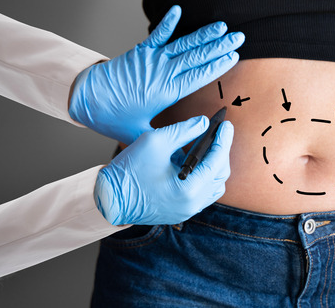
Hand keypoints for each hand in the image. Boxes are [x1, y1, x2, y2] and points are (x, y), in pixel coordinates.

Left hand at [68, 5, 243, 143]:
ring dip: (203, 35)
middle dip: (220, 46)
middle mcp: (162, 72)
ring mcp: (151, 59)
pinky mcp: (140, 52)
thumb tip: (188, 146)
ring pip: (183, 44)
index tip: (234, 56)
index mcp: (166, 91)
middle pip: (197, 56)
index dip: (218, 65)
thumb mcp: (142, 134)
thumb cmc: (113, 118)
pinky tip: (178, 10)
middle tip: (240, 38)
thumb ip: (167, 137)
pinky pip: (157, 35)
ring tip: (222, 26)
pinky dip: (167, 22)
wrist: (85, 99)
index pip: (199, 76)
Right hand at [94, 116, 232, 225]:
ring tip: (209, 146)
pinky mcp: (180, 211)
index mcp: (189, 188)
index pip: (217, 161)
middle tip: (220, 132)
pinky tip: (196, 162)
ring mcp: (187, 210)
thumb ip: (184, 130)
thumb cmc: (128, 170)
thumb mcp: (155, 141)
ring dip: (215, 165)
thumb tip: (204, 123)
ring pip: (214, 186)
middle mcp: (192, 204)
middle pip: (220, 174)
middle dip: (221, 151)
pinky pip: (203, 193)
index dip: (224, 140)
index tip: (227, 125)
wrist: (107, 199)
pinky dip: (205, 176)